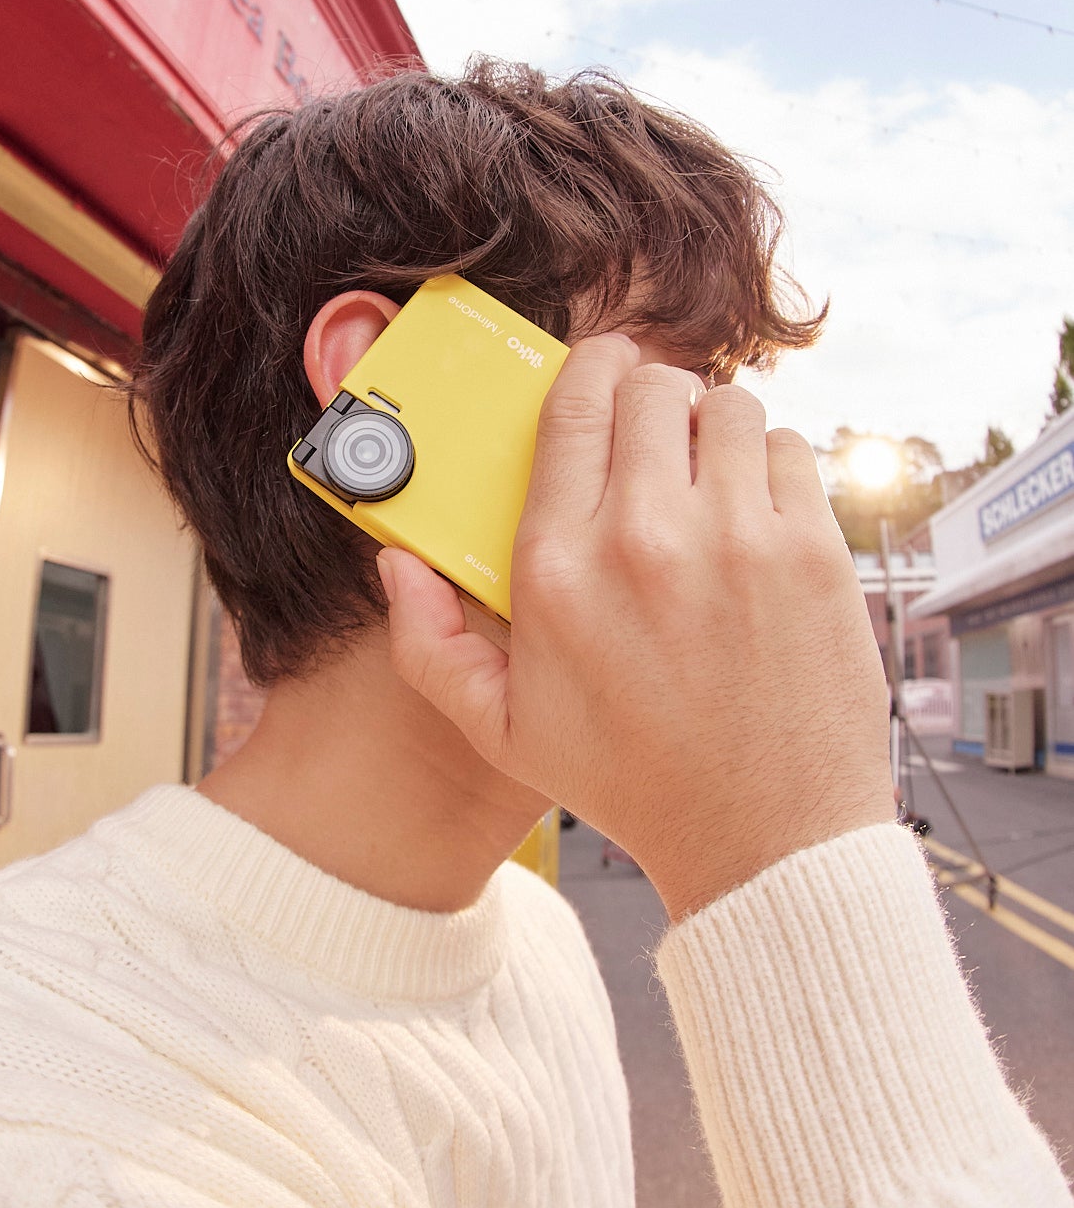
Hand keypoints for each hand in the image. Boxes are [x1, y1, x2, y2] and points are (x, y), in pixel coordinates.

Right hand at [377, 334, 894, 918]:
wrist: (763, 839)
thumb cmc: (634, 782)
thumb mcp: (503, 730)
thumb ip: (430, 644)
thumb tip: (397, 562)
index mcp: (557, 570)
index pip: (574, 405)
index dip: (592, 368)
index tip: (605, 371)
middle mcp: (642, 538)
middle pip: (652, 387)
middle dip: (654, 394)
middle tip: (661, 429)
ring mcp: (736, 539)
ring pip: (729, 405)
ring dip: (717, 425)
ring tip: (712, 471)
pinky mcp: (811, 552)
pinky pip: (793, 451)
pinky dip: (775, 466)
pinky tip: (759, 512)